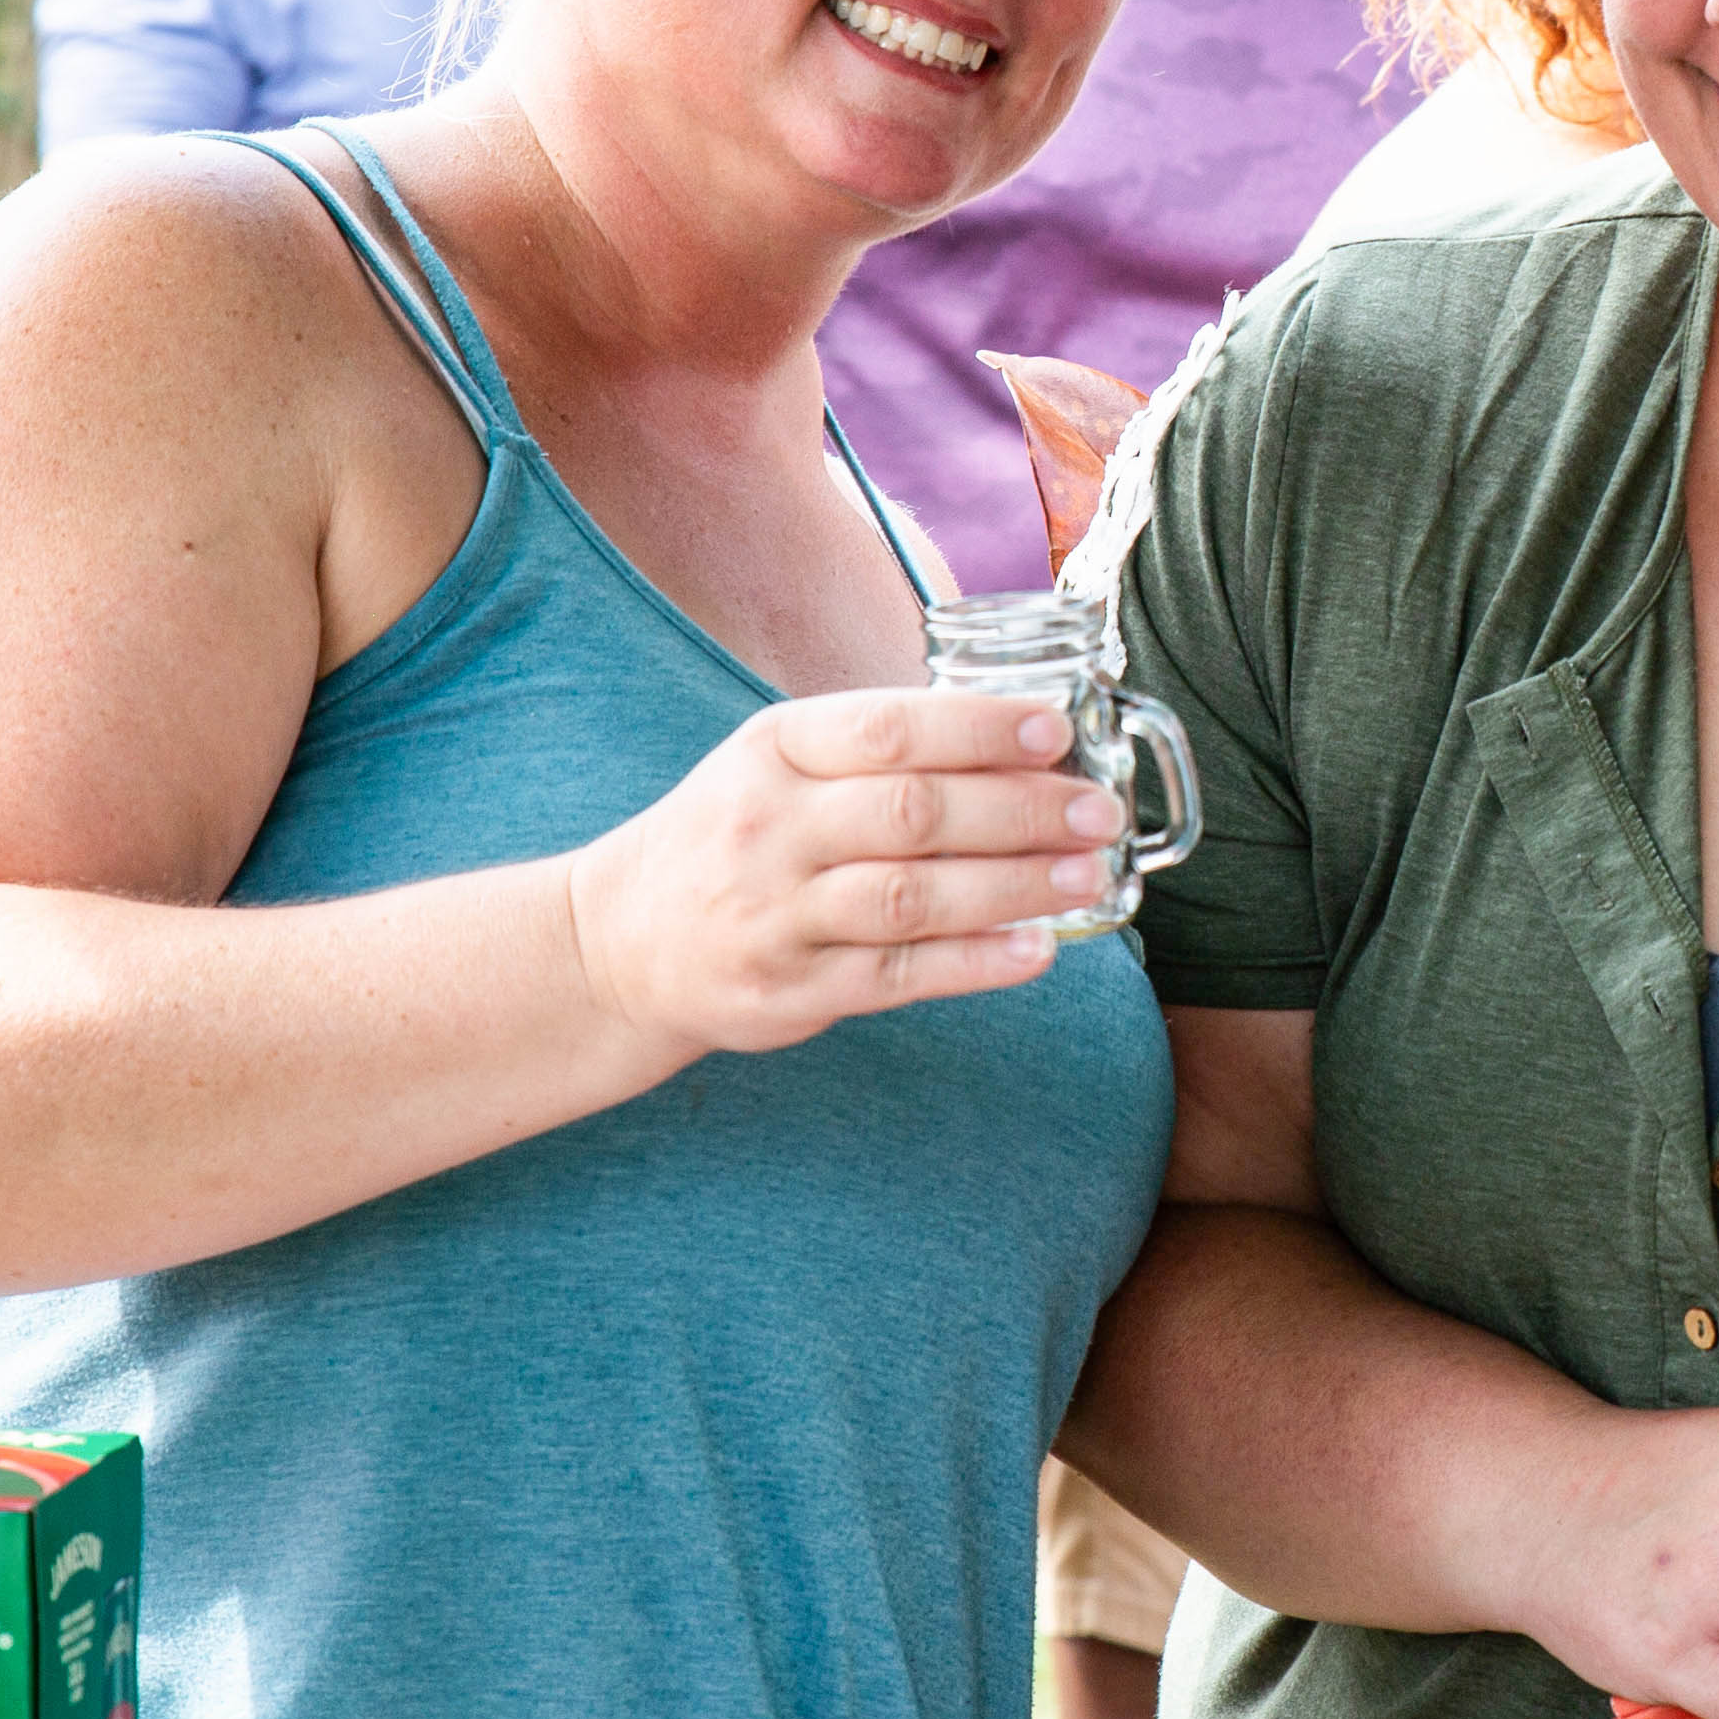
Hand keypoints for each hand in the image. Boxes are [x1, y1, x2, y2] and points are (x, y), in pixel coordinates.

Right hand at [562, 687, 1130, 1060]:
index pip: (890, 729)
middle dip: (1020, 812)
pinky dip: (974, 963)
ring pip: (912, 897)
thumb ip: (881, 749)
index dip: (980, 730)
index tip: (1056, 734)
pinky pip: (898, 974)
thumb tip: (1026, 739)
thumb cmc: (733, 836)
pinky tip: (1036, 950)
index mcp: (774, 749)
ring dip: (1013, 887)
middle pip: (913, 814)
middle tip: (1099, 812)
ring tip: (1087, 876)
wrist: (619, 942)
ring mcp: (777, 913)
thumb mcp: (779, 763)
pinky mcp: (790, 989)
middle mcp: (771, 827)